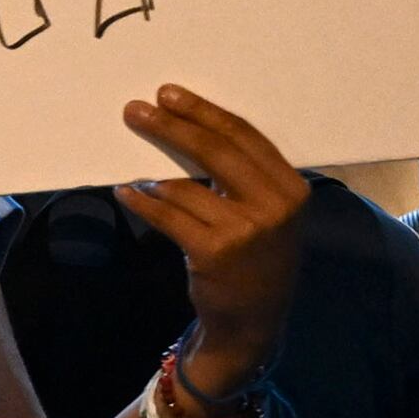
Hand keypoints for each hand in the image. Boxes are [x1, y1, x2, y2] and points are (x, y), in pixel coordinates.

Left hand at [108, 84, 307, 402]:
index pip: (244, 137)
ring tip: (135, 175)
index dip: (204, 113)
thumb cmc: (257, 260)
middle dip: (171, 126)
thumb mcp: (269, 215)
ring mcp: (245, 230)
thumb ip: (245, 178)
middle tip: (136, 110)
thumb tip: (189, 130)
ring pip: (184, 186)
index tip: (170, 95)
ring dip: (153, 177)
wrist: (254, 322)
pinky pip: (167, 215)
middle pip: (214, 151)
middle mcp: (275, 205)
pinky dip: (142, 201)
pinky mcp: (214, 251)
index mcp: (291, 188)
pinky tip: (127, 192)